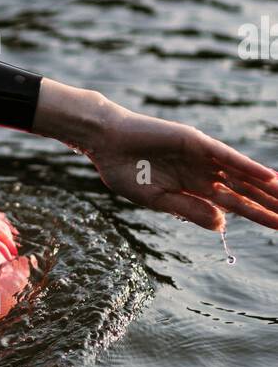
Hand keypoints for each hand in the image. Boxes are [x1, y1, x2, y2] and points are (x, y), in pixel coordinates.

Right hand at [90, 106, 277, 229]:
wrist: (105, 143)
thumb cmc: (124, 171)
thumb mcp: (157, 200)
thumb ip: (189, 210)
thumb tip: (224, 224)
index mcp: (193, 188)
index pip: (234, 204)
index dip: (257, 214)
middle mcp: (203, 172)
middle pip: (244, 190)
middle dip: (269, 204)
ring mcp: (202, 156)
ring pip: (242, 175)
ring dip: (267, 188)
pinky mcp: (195, 142)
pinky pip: (227, 157)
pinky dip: (248, 167)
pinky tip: (269, 178)